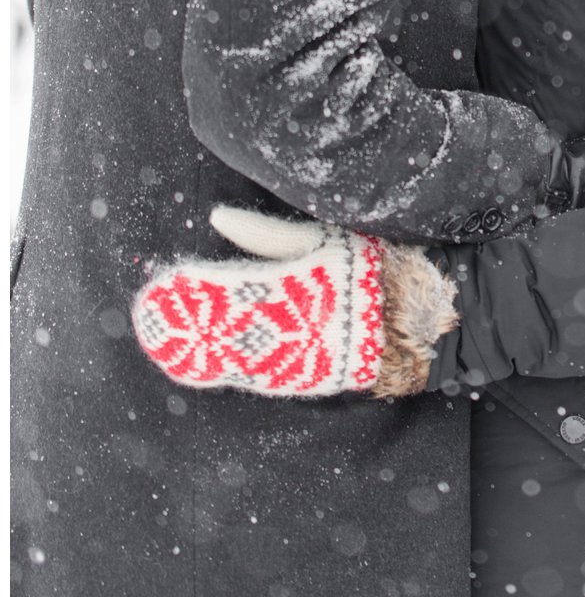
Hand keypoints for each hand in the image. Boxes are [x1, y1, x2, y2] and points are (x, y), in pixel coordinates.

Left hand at [132, 206, 388, 398]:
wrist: (422, 320)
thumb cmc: (374, 267)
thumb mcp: (327, 239)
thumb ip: (271, 235)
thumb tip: (219, 217)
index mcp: (301, 285)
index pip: (236, 288)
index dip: (197, 291)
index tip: (161, 287)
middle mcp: (298, 326)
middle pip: (230, 328)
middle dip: (188, 325)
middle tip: (149, 322)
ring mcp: (302, 357)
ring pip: (239, 359)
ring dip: (198, 354)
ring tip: (162, 346)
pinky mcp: (308, 379)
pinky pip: (260, 378)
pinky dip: (228, 372)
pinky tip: (199, 367)